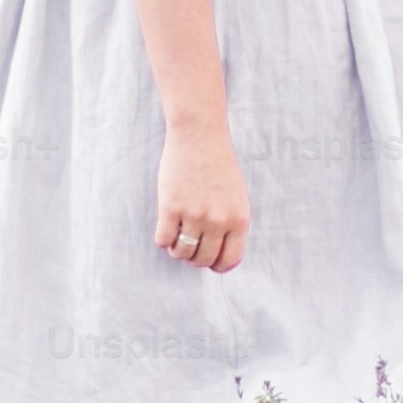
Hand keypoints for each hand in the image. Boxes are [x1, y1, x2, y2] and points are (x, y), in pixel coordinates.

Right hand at [156, 124, 248, 274]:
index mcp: (238, 219)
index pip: (229, 260)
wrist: (199, 136)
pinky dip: (163, 239)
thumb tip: (218, 255)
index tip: (208, 260)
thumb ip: (230, 223)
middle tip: (188, 247)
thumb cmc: (217, 165)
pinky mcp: (170, 207)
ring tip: (176, 238)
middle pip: (203, 260)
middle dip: (194, 259)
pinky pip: (163, 240)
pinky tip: (165, 227)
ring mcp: (194, 214)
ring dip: (177, 250)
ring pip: (182, 252)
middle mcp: (218, 220)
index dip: (216, 265)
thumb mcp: (235, 196)